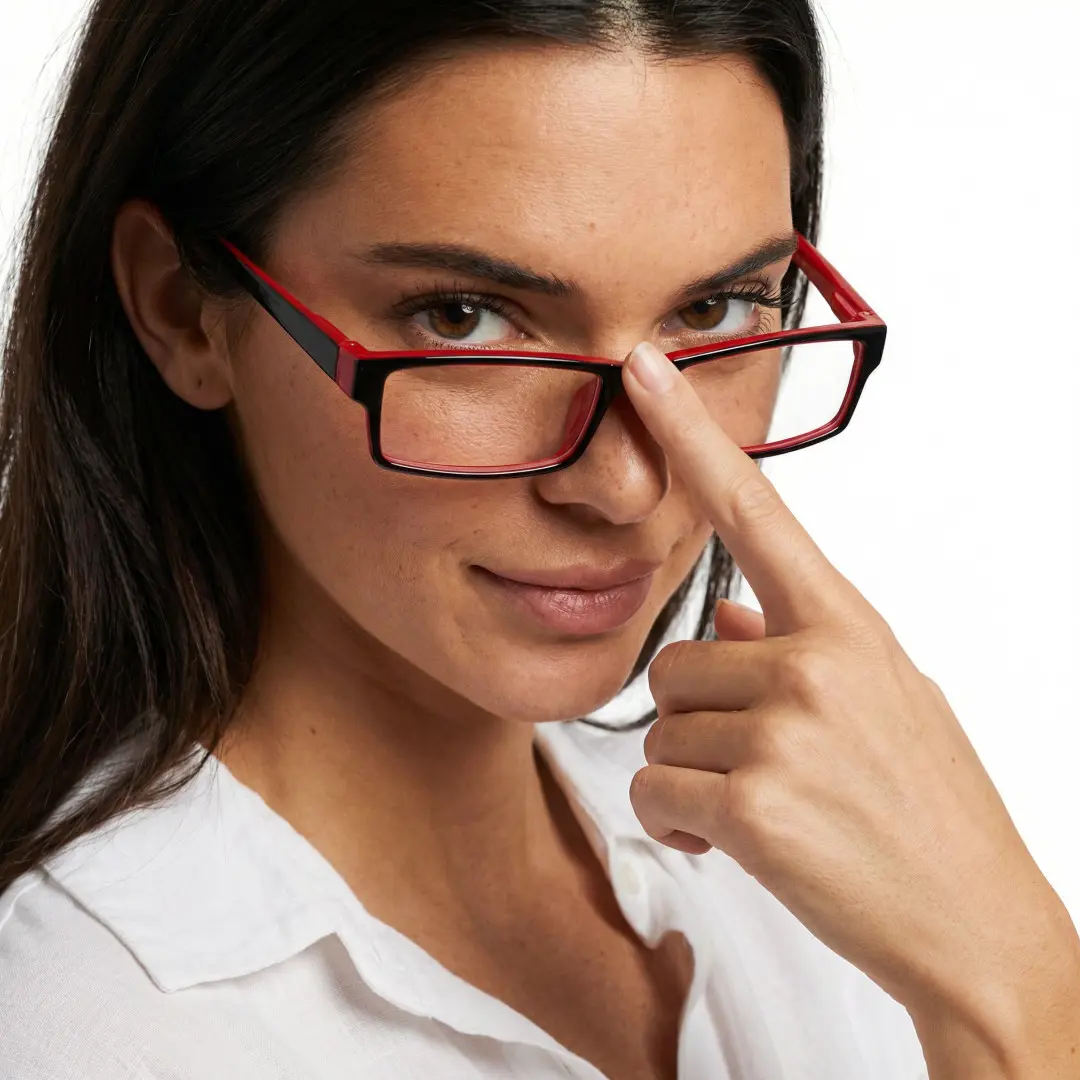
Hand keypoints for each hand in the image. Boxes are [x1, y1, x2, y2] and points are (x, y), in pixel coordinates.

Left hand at [620, 340, 1079, 1056]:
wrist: (977, 927)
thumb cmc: (931, 810)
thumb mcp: (886, 697)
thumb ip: (801, 642)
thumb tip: (733, 608)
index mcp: (848, 625)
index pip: (755, 508)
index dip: (691, 434)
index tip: (644, 370)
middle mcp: (816, 660)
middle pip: (675, 660)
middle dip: (699, 718)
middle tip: (762, 764)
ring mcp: (785, 731)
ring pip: (660, 730)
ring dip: (693, 775)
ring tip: (766, 807)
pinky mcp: (754, 805)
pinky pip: (655, 791)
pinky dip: (678, 824)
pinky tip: (734, 843)